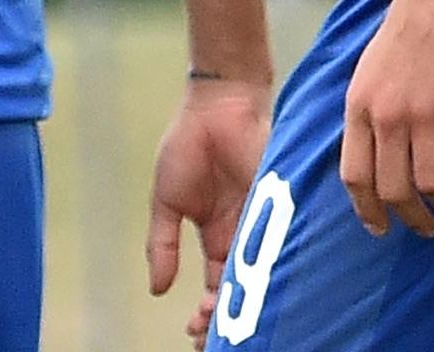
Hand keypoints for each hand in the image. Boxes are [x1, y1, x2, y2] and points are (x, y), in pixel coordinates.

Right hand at [149, 74, 271, 339]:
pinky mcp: (277, 208)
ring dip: (242, 301)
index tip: (195, 330)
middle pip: (240, 289)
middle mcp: (242, 236)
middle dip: (225, 316)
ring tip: (226, 321)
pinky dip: (264, 271)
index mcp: (215, 235)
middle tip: (213, 337)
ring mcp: (262, 223)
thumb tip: (156, 290)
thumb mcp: (166, 201)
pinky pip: (273, 246)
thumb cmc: (187, 146)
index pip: (215, 285)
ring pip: (258, 275)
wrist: (218, 105)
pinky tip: (253, 292)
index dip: (208, 312)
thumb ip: (160, 245)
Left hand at [339, 0, 433, 238]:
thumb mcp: (367, 73)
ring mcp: (426, 114)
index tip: (381, 229)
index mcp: (360, 107)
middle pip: (395, 189)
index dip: (368, 210)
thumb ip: (366, 114)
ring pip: (433, 185)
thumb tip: (368, 158)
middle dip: (412, 219)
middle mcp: (388, 116)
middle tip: (427, 229)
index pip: (356, 176)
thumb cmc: (405, 33)